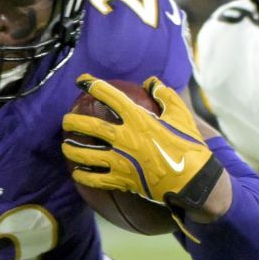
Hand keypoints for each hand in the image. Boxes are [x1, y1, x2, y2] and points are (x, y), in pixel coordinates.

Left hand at [61, 74, 222, 210]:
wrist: (193, 180)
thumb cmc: (188, 145)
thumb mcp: (181, 115)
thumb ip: (165, 95)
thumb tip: (150, 81)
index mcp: (139, 119)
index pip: (110, 97)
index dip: (93, 86)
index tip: (81, 80)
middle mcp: (125, 138)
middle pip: (91, 127)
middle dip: (73, 121)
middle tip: (65, 120)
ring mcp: (121, 160)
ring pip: (87, 154)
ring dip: (72, 149)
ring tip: (65, 146)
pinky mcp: (122, 179)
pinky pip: (95, 178)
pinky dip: (83, 176)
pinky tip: (77, 173)